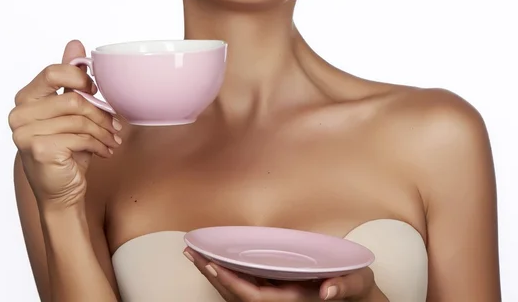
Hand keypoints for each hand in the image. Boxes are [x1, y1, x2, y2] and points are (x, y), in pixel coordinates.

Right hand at [8, 40, 121, 207]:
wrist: (61, 191)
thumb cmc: (67, 150)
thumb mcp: (70, 112)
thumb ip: (69, 79)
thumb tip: (75, 43)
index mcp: (25, 99)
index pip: (52, 72)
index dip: (79, 78)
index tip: (96, 90)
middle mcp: (19, 114)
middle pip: (73, 99)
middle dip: (101, 113)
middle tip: (115, 125)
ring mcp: (25, 132)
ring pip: (79, 118)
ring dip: (103, 131)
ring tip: (112, 140)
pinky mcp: (39, 149)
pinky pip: (80, 136)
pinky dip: (98, 144)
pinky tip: (104, 151)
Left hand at [184, 248, 387, 300]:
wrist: (358, 298)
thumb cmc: (356, 287)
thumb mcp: (357, 282)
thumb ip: (345, 286)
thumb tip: (328, 291)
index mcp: (292, 298)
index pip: (253, 296)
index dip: (230, 282)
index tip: (211, 264)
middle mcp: (279, 300)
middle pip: (236, 294)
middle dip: (212, 275)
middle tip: (190, 252)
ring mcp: (275, 296)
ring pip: (237, 290)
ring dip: (215, 273)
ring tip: (194, 254)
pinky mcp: (275, 289)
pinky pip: (244, 283)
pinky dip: (227, 272)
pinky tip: (216, 259)